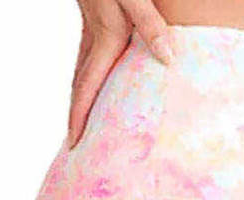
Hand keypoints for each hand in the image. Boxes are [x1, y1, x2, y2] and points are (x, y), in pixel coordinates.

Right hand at [67, 0, 171, 148]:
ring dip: (82, 94)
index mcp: (104, 37)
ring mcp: (90, 23)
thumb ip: (150, 24)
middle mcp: (93, 34)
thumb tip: (167, 60)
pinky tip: (98, 72)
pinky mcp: (94, 12)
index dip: (80, 118)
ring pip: (82, 67)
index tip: (75, 143)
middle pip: (81, 84)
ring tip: (84, 116)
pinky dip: (88, 70)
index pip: (87, 88)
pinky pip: (88, 52)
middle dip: (77, 115)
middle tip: (75, 142)